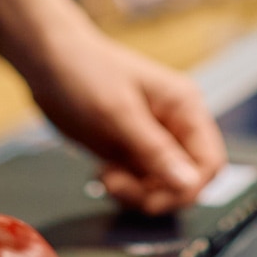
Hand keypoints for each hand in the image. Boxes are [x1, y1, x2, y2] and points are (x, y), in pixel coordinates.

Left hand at [14, 29, 226, 213]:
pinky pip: (140, 184)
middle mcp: (174, 125)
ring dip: (137, 194)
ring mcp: (151, 140)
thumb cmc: (85, 72)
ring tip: (107, 178)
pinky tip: (103, 176)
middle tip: (120, 187)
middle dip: (157, 193)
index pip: (209, 162)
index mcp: (184, 107)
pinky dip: (124, 189)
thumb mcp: (119, 113)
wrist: (47, 60)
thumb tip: (188, 185)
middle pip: (187, 181)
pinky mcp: (129, 150)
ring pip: (162, 187)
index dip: (188, 186)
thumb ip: (155, 151)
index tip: (155, 196)